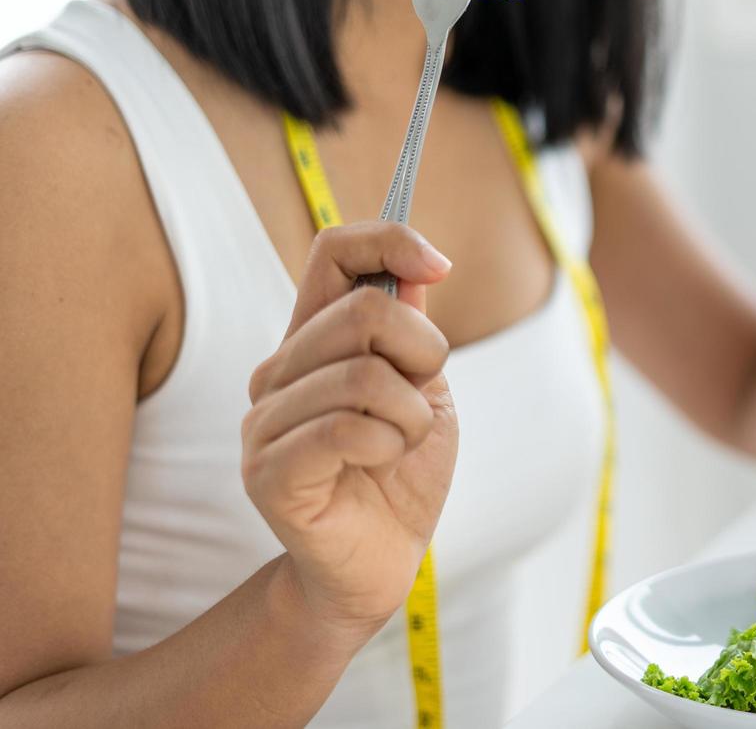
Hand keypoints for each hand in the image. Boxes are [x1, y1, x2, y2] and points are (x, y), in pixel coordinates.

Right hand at [243, 223, 457, 635]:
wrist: (379, 564)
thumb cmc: (400, 473)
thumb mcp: (423, 388)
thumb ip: (411, 330)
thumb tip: (419, 262)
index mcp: (314, 340)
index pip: (334, 252)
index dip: (391, 241)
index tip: (440, 265)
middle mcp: (278, 371)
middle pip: (364, 310)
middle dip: (424, 352)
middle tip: (423, 398)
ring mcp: (264, 421)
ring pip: (364, 375)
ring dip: (412, 415)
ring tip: (402, 443)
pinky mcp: (267, 472)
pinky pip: (347, 429)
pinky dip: (390, 445)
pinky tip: (381, 464)